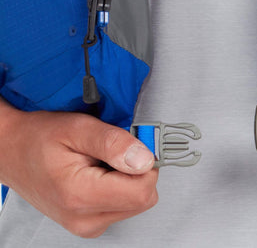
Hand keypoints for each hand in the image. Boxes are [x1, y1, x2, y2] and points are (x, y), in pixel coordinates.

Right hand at [0, 102, 157, 237]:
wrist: (13, 151)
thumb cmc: (39, 137)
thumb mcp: (79, 128)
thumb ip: (114, 143)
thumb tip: (145, 159)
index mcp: (80, 195)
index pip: (142, 192)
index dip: (147, 164)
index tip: (137, 146)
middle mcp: (84, 218)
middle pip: (142, 199)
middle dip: (138, 170)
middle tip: (117, 151)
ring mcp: (86, 225)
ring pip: (135, 203)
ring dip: (127, 178)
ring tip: (102, 160)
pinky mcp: (89, 223)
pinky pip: (123, 206)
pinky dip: (118, 186)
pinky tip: (100, 171)